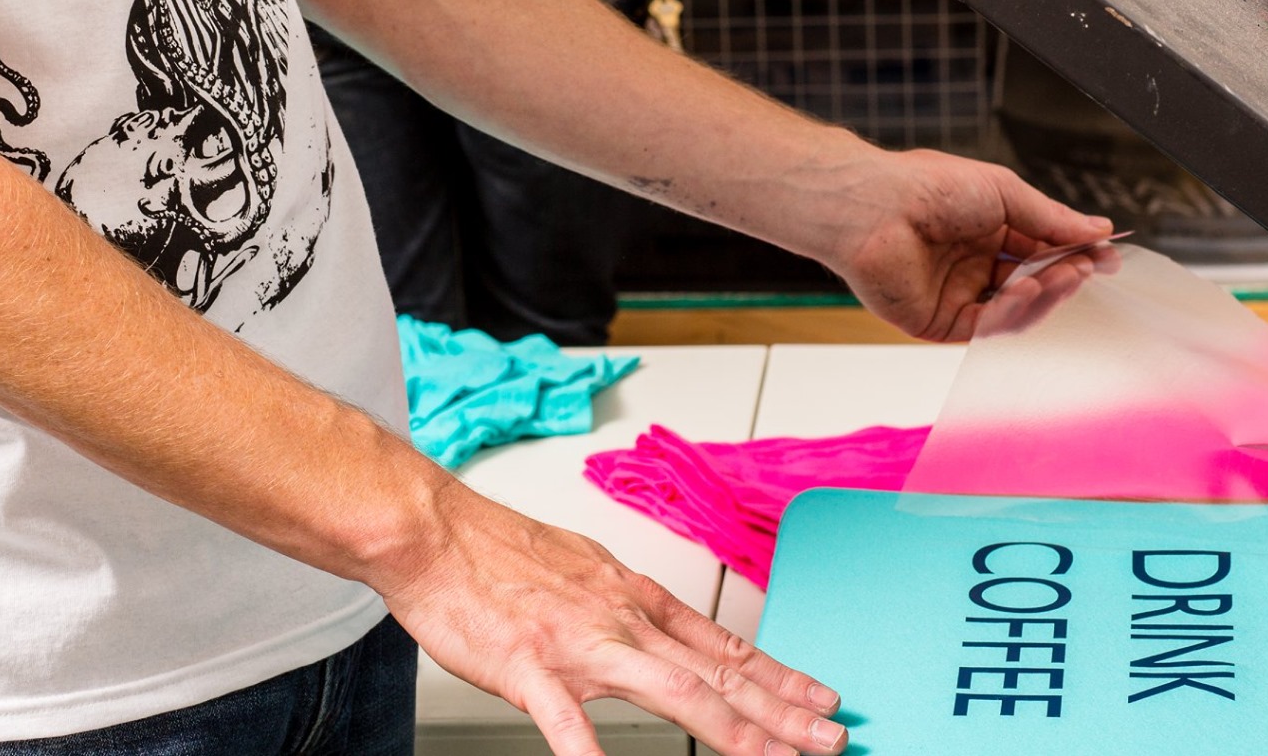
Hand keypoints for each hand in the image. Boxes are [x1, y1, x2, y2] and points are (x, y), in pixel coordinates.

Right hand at [377, 478, 847, 755]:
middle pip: (717, 671)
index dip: (778, 675)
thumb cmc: (498, 552)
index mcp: (633, 599)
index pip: (723, 643)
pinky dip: (590, 754)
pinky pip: (566, 720)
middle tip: (832, 736)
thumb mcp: (585, 569)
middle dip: (780, 710)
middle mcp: (621, 620)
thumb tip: (659, 629)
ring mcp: (579, 645)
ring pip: (673, 690)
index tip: (820, 697)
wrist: (435, 532)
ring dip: (731, 727)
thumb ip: (625, 607)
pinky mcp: (529, 667)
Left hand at [831, 149, 1114, 341]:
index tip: (1105, 256)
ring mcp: (955, 294)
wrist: (876, 207)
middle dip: (1064, 276)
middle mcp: (971, 263)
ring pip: (1014, 310)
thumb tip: (1098, 229)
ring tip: (1064, 276)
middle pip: (1032, 282)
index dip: (1073, 254)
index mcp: (984, 229)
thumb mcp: (1003, 192)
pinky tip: (1028, 290)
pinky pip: (986, 327)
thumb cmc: (926, 187)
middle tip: (1089, 268)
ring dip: (1044, 296)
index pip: (1040, 249)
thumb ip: (1050, 218)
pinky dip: (1012, 313)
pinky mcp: (938, 322)